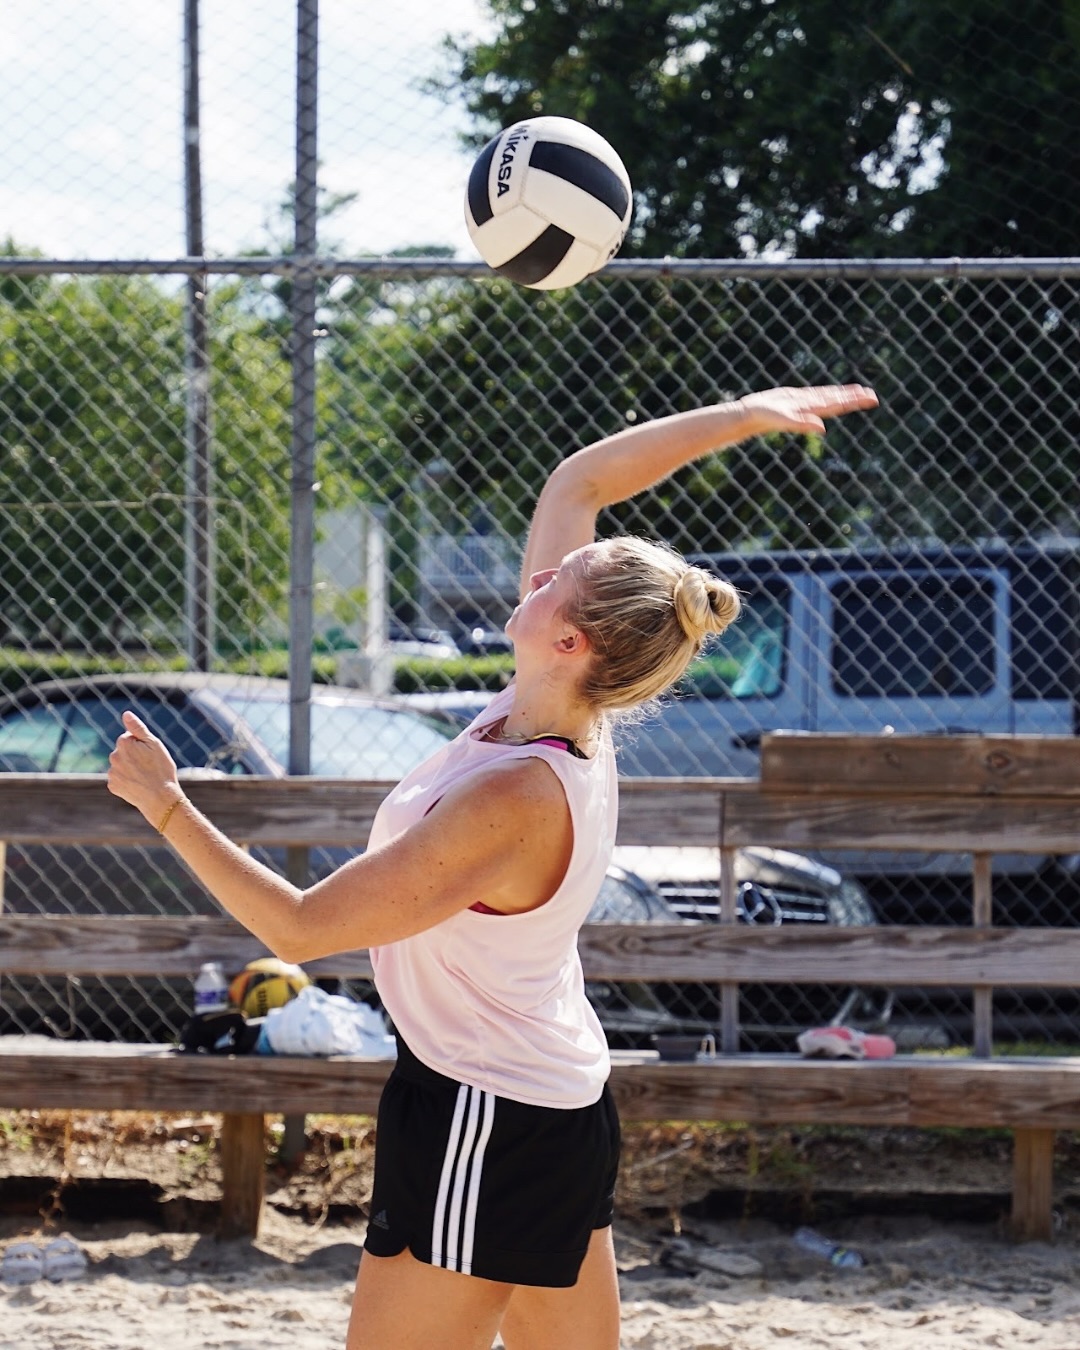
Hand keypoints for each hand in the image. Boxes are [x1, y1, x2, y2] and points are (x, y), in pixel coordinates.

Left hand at [107, 710, 182, 826]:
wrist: (160, 798)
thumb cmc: (161, 769)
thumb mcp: (154, 744)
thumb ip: (138, 728)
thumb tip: (126, 714)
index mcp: (124, 743)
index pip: (129, 738)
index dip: (141, 745)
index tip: (150, 754)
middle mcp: (114, 756)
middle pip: (123, 751)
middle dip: (133, 756)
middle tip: (149, 766)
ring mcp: (112, 772)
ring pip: (121, 765)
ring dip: (130, 768)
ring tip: (144, 776)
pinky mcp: (112, 786)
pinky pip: (119, 779)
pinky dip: (127, 780)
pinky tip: (138, 784)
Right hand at [737, 384, 877, 437]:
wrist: (749, 416)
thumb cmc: (765, 418)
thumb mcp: (786, 420)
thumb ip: (803, 424)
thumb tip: (822, 428)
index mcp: (813, 410)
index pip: (839, 403)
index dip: (855, 400)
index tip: (870, 398)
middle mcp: (812, 407)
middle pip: (838, 400)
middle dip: (855, 398)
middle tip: (873, 396)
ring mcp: (804, 402)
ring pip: (829, 396)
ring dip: (844, 394)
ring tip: (860, 392)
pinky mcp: (796, 397)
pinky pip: (817, 394)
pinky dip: (828, 392)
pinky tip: (834, 392)